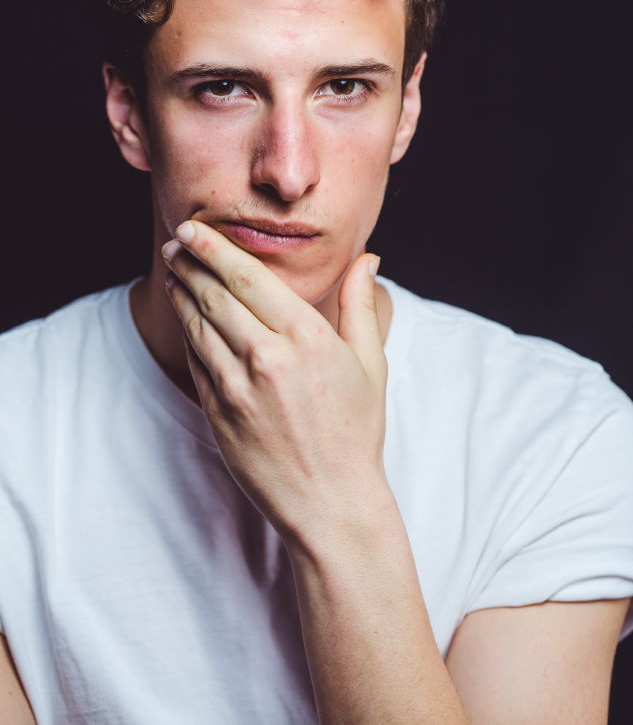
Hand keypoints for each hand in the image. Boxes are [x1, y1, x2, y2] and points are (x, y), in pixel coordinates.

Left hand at [161, 220, 388, 547]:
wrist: (330, 501)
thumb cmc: (356, 432)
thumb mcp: (369, 363)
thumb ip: (360, 303)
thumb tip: (368, 257)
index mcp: (307, 337)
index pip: (248, 277)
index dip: (214, 248)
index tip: (195, 229)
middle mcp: (267, 356)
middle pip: (215, 293)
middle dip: (190, 261)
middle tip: (176, 241)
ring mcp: (237, 386)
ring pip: (198, 323)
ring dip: (181, 291)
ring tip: (173, 271)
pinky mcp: (218, 412)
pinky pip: (195, 360)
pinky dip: (186, 331)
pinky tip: (186, 317)